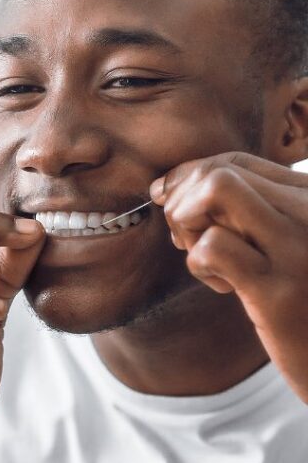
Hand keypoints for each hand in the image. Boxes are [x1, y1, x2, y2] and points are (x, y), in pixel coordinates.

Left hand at [152, 152, 307, 401]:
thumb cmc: (303, 301)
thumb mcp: (283, 244)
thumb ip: (245, 211)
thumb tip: (169, 186)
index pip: (234, 161)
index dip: (188, 177)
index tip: (169, 202)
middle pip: (218, 173)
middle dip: (182, 202)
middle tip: (187, 239)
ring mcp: (299, 250)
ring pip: (215, 192)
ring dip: (188, 225)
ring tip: (205, 259)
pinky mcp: (279, 292)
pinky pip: (212, 246)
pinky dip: (198, 263)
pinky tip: (220, 285)